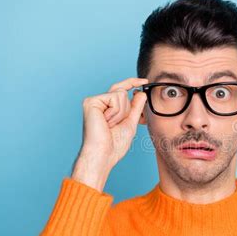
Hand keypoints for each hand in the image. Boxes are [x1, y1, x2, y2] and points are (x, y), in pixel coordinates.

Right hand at [71, 77, 148, 191]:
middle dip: (126, 109)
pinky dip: (116, 112)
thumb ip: (136, 107)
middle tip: (116, 125)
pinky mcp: (91, 101)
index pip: (120, 89)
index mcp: (106, 107)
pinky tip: (106, 122)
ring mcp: (94, 101)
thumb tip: (141, 92)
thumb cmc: (114, 144)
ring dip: (121, 113)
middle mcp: (99, 102)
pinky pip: (114, 97)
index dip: (132, 82)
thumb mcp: (130, 122)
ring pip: (120, 94)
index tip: (145, 81)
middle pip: (122, 91)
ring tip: (110, 125)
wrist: (103, 154)